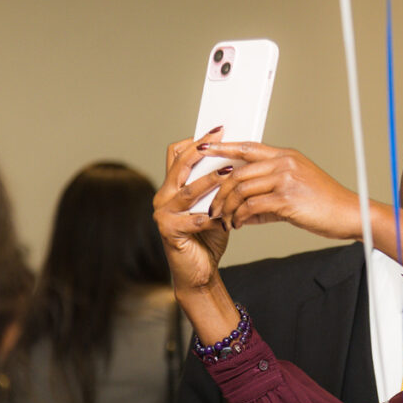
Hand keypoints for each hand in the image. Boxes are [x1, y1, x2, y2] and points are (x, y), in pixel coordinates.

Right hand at [153, 130, 230, 293]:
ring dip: (210, 181)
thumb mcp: (213, 206)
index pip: (177, 155)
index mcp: (172, 188)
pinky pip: (191, 220)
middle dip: (201, 150)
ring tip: (230, 172)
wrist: (199, 271)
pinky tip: (223, 214)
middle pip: (180, 166)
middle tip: (220, 137)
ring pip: (188, 191)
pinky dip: (208, 216)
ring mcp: (163, 214)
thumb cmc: (207, 237)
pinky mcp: (169, 232)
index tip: (217, 130)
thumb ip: (217, 186)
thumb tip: (238, 161)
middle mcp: (163, 197)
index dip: (195, 141)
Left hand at [201, 142, 363, 240]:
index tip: (204, 148)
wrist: (349, 214)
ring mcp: (285, 179)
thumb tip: (243, 212)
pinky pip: (251, 206)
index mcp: (286, 156)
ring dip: (227, 207)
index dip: (223, 147)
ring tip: (224, 220)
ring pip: (241, 189)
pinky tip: (238, 224)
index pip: (247, 147)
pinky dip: (240, 217)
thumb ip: (268, 197)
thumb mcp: (296, 192)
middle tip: (212, 207)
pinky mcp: (287, 198)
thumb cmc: (326, 205)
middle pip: (238, 171)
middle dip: (219, 191)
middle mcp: (284, 163)